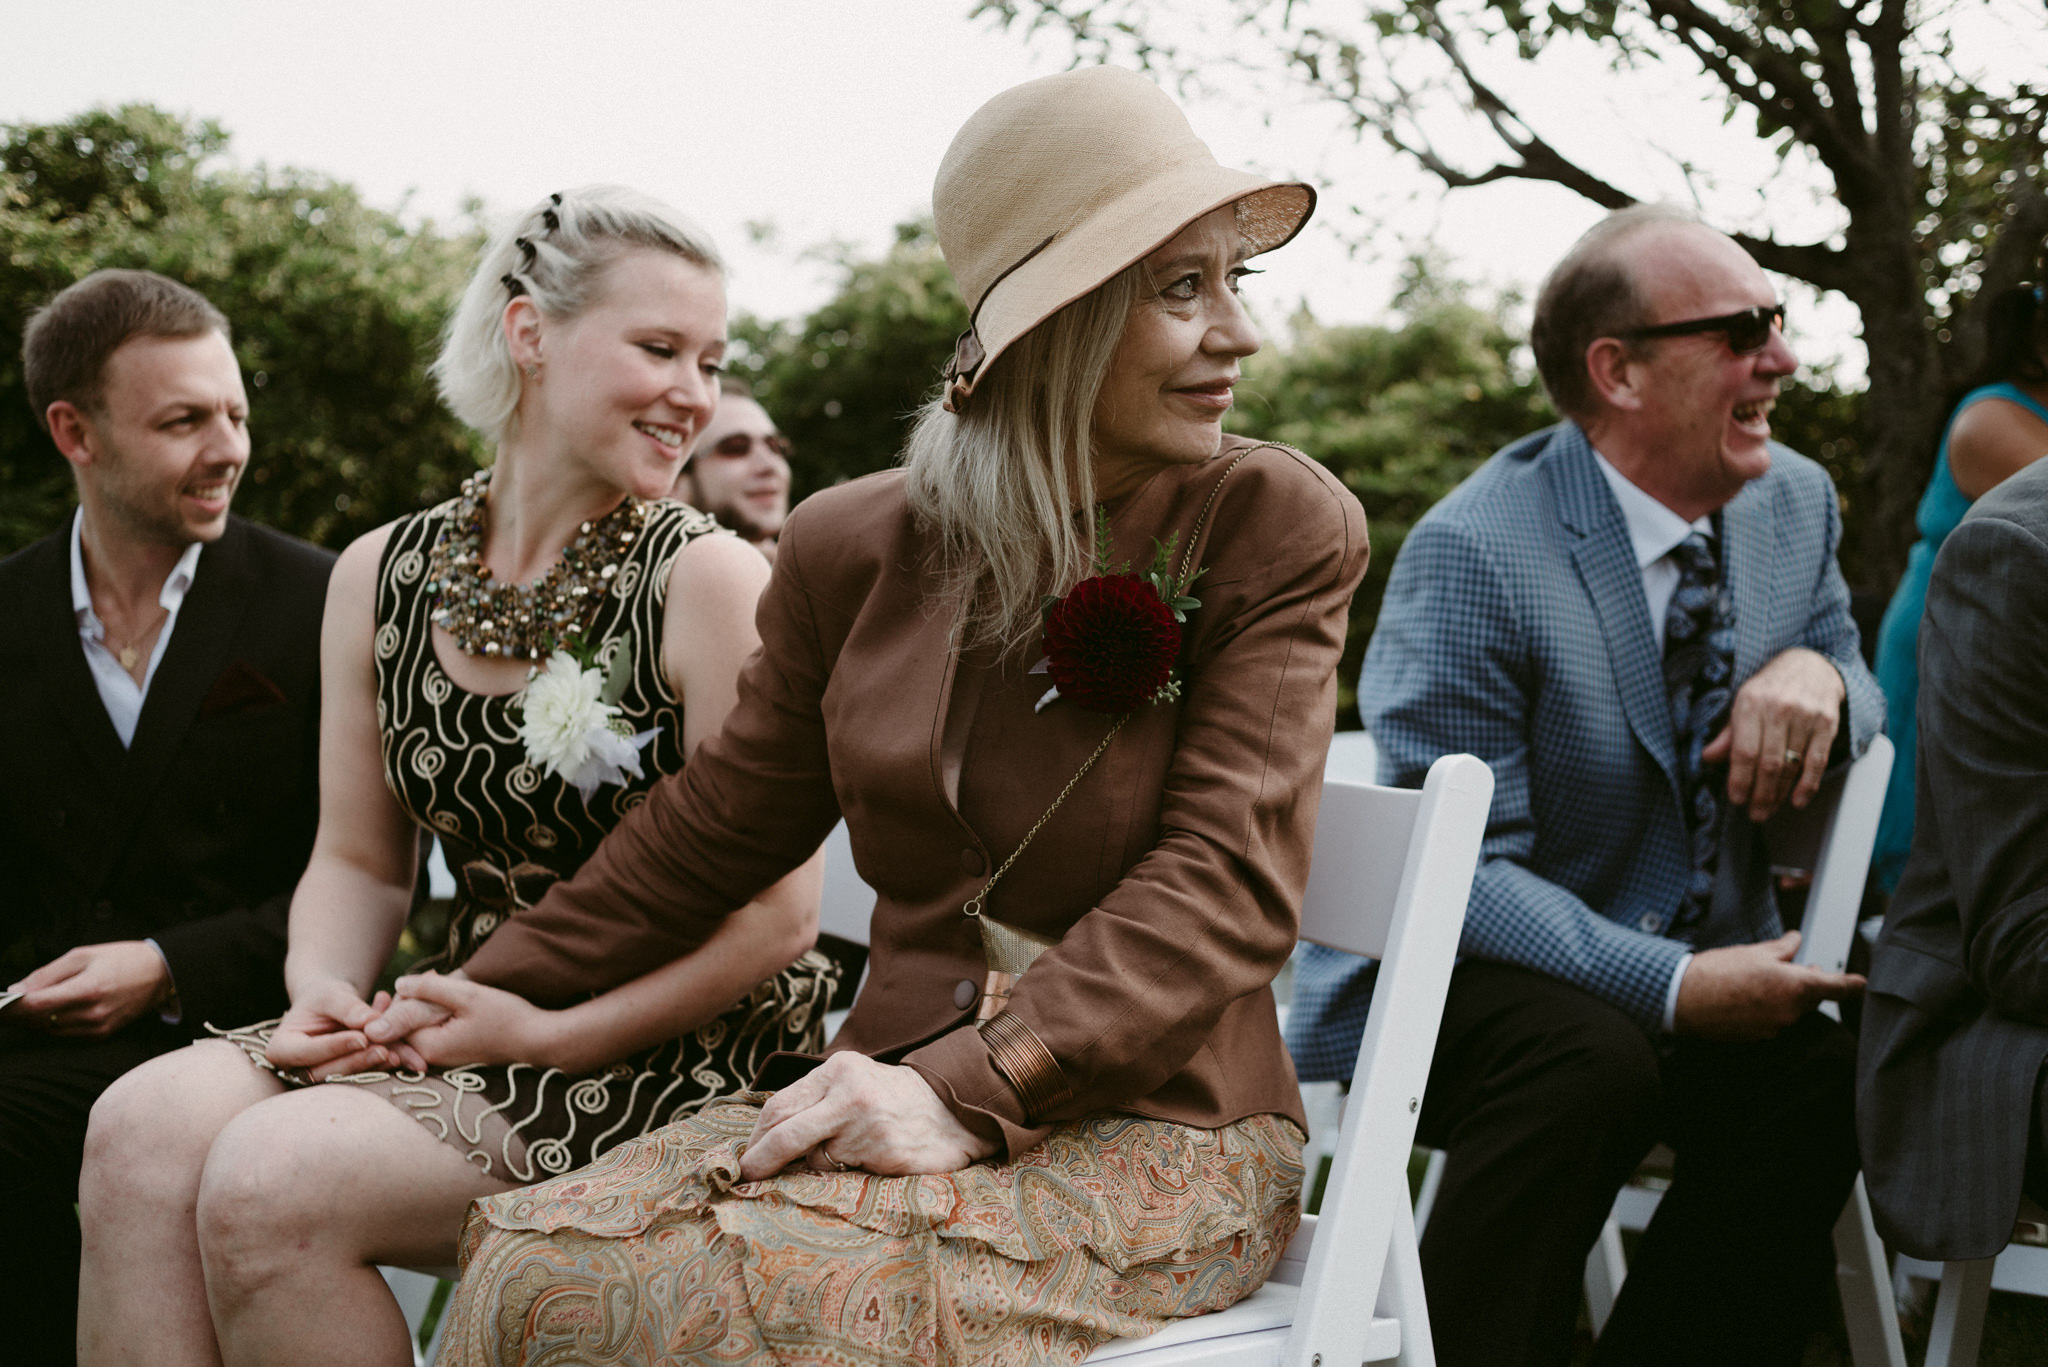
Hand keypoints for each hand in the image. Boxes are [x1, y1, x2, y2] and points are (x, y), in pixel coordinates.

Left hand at [4, 941, 171, 1037]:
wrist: (162, 974)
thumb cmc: (123, 959)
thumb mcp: (83, 955)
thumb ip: (48, 973)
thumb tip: (17, 989)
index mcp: (87, 990)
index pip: (36, 1005)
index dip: (10, 1007)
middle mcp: (92, 1014)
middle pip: (38, 1021)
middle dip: (15, 1015)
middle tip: (1, 1008)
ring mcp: (97, 1028)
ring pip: (48, 1030)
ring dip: (29, 1022)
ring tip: (14, 1011)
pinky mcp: (101, 1034)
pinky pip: (64, 1034)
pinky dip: (48, 1025)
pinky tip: (39, 1016)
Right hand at [267, 980, 417, 1079]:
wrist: (333, 1008)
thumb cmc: (324, 997)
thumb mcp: (331, 995)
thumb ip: (348, 1007)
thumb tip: (371, 1021)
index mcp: (282, 1049)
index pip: (308, 1052)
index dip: (336, 1046)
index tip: (362, 1038)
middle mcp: (297, 1070)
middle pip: (328, 1070)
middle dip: (359, 1061)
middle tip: (385, 1051)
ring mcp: (320, 1079)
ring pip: (350, 1077)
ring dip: (376, 1067)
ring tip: (401, 1055)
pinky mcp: (345, 1082)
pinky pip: (366, 1076)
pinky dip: (388, 1064)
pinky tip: (408, 1056)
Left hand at [369, 971, 558, 1069]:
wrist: (538, 1040)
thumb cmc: (506, 1017)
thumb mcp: (467, 995)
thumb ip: (429, 990)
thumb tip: (397, 984)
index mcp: (428, 1046)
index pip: (393, 1022)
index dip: (401, 998)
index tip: (422, 980)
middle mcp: (431, 1058)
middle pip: (402, 1027)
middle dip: (409, 1002)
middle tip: (430, 979)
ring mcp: (442, 1058)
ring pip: (417, 1028)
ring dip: (422, 1007)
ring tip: (440, 987)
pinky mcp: (453, 1054)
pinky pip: (430, 1033)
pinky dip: (433, 1017)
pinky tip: (449, 1002)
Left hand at [739, 1053, 998, 1180]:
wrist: (957, 1109)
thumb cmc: (895, 1100)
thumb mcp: (854, 1083)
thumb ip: (815, 1101)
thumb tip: (764, 1137)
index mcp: (838, 1070)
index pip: (779, 1106)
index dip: (757, 1138)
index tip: (745, 1158)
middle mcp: (851, 1093)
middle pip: (786, 1134)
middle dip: (761, 1161)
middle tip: (747, 1178)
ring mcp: (870, 1125)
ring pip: (815, 1160)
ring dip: (817, 1167)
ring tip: (846, 1156)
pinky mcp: (887, 1154)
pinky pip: (845, 1176)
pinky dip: (846, 1175)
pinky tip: (869, 1161)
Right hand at [1672, 931, 1863, 1040]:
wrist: (1685, 999)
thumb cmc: (1717, 973)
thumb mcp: (1754, 952)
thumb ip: (1783, 948)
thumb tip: (1796, 941)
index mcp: (1795, 986)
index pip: (1837, 987)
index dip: (1852, 984)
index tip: (1862, 983)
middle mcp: (1791, 1011)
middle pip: (1810, 997)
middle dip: (1803, 982)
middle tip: (1786, 965)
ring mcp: (1776, 1026)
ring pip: (1790, 1008)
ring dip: (1781, 994)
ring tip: (1753, 979)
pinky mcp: (1759, 1036)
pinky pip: (1772, 1019)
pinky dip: (1765, 1007)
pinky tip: (1743, 995)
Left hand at [1701, 647, 1845, 822]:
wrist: (1811, 664)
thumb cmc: (1770, 688)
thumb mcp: (1743, 703)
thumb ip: (1728, 733)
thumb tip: (1708, 758)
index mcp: (1750, 703)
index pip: (1744, 750)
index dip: (1740, 779)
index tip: (1736, 799)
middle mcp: (1778, 709)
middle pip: (1769, 762)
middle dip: (1760, 794)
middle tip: (1754, 814)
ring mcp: (1806, 716)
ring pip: (1792, 765)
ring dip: (1780, 794)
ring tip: (1769, 810)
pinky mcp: (1827, 724)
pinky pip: (1817, 761)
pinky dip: (1808, 785)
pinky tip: (1797, 800)